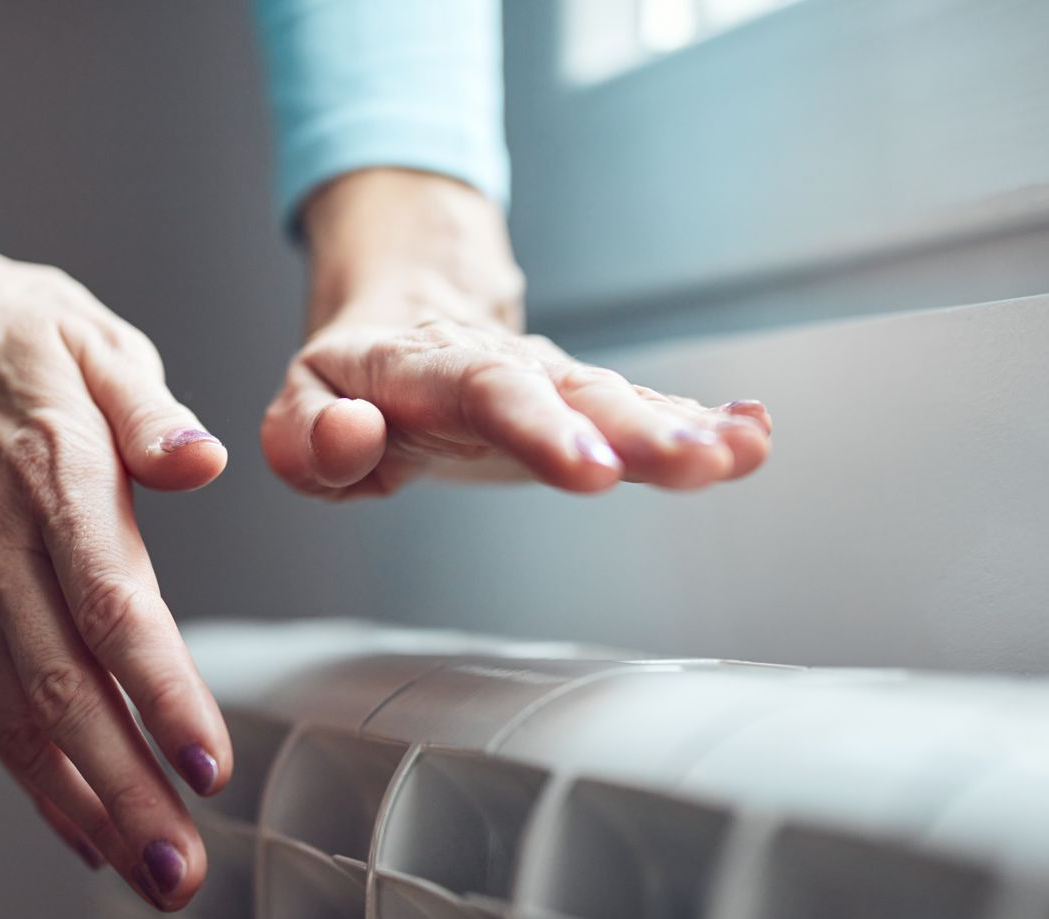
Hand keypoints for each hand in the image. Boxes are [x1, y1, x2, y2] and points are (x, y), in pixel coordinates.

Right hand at [0, 147, 227, 910]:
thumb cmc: (10, 329)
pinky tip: (86, 832)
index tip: (207, 762)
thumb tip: (199, 459)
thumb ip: (147, 406)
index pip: (108, 602)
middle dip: (126, 791)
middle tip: (183, 869)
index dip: (158, 690)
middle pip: (62, 689)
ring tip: (149, 878)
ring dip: (87, 807)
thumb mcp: (92, 332)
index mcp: (48, 473)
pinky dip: (37, 779)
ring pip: (21, 716)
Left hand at [261, 169, 771, 498]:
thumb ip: (308, 437)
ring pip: (619, 401)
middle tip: (691, 464)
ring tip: (739, 452)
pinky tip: (752, 438)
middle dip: (636, 431)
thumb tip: (357, 435)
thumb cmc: (350, 382)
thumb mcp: (296, 409)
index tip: (594, 471)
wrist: (402, 317)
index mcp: (427, 371)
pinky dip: (701, 424)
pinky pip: (646, 411)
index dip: (543, 430)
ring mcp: (551, 386)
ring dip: (682, 430)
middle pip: (574, 394)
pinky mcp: (584, 407)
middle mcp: (503, 369)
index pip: (486, 394)